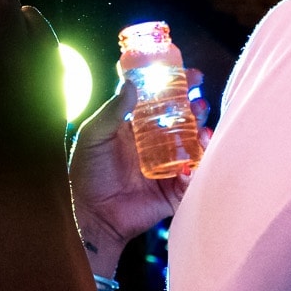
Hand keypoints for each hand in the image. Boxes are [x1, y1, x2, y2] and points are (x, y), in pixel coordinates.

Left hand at [69, 69, 210, 273]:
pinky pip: (193, 178)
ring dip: (203, 134)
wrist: (91, 215)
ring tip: (203, 127)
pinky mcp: (174, 191)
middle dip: (196, 109)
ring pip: (193, 147)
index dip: (177, 87)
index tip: (190, 75)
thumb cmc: (86, 174)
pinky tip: (197, 158)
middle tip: (199, 101)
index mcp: (137, 128)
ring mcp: (167, 167)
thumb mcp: (93, 136)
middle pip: (183, 121)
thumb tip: (130, 83)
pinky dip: (199, 168)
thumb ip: (111, 111)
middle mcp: (155, 145)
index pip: (161, 101)